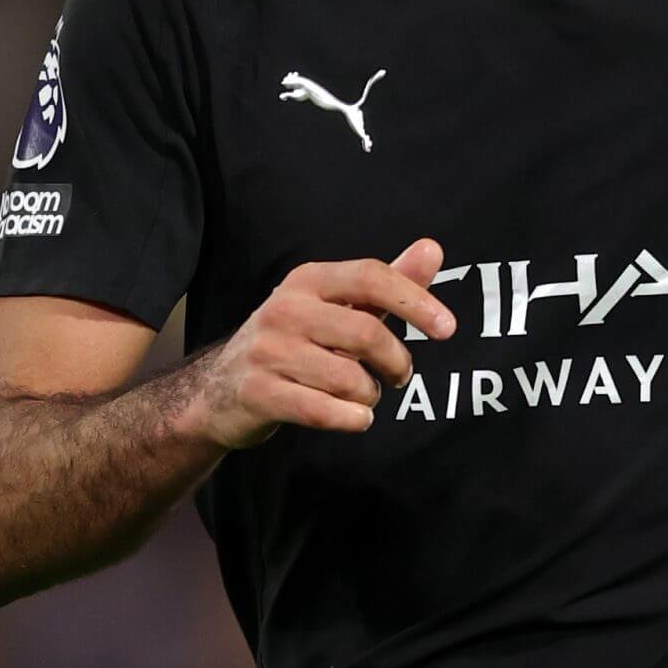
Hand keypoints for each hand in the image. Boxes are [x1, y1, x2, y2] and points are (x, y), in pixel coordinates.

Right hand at [191, 239, 455, 449]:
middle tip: (398, 376)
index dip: (415, 301)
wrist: (220, 388)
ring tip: (362, 395)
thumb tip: (433, 249)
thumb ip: (388, 283)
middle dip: (396, 361)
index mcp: (308, 281)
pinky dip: (352, 419)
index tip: (447, 328)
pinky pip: (324, 411)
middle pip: (367, 333)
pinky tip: (354, 416)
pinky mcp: (259, 393)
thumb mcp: (337, 307)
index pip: (371, 277)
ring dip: (369, 395)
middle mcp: (285, 310)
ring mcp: (268, 352)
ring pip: (349, 379)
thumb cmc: (295, 343)